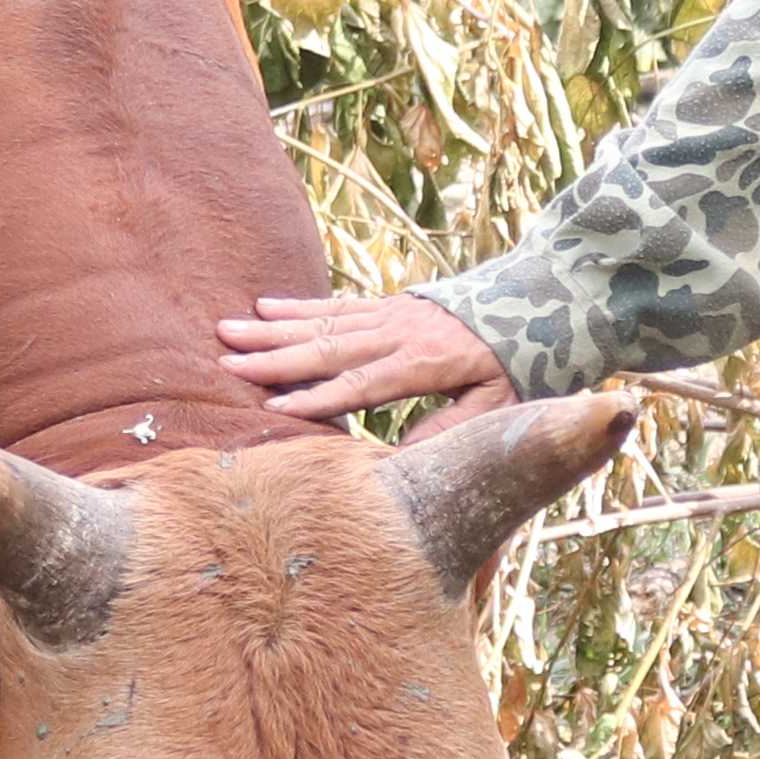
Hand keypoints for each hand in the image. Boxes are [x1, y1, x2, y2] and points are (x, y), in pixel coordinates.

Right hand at [219, 291, 512, 422]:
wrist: (532, 300)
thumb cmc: (517, 363)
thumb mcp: (497, 404)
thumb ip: (450, 428)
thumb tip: (400, 458)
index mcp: (423, 363)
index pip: (362, 384)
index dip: (318, 396)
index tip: (274, 404)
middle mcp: (398, 333)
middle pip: (328, 347)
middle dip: (275, 356)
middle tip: (228, 361)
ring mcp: (389, 314)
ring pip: (322, 321)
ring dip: (272, 328)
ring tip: (227, 330)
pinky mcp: (387, 305)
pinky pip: (335, 305)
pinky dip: (297, 306)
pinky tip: (264, 306)